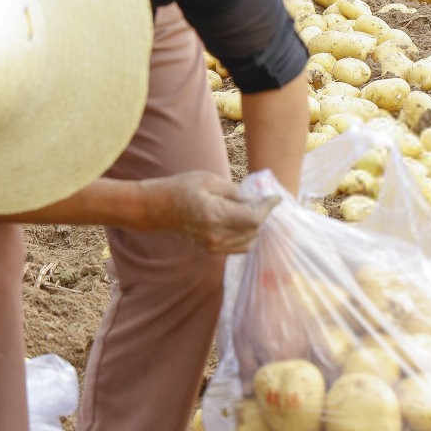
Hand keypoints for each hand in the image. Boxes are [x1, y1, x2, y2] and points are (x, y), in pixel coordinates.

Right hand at [148, 172, 278, 252]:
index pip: (254, 218)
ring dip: (255, 227)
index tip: (276, 198)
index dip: (268, 208)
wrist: (155, 208)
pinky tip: (242, 221)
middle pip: (254, 231)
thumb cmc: (180, 188)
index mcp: (215, 216)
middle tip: (264, 200)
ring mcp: (212, 246)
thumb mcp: (209, 180)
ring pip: (249, 242)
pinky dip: (246, 236)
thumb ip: (235, 191)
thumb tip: (255, 198)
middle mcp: (215, 236)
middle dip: (263, 215)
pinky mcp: (210, 250)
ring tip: (253, 210)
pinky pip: (238, 247)